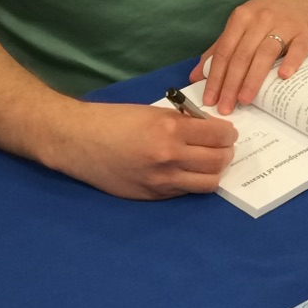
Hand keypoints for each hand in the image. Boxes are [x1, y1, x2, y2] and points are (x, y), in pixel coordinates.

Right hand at [49, 101, 236, 199]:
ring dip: (214, 171)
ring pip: (208, 183)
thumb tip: (208, 129)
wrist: (79, 141)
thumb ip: (181, 121)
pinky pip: (185, 192)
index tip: (227, 132)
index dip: (228, 133)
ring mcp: (162, 181)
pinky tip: (186, 171)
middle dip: (226, 152)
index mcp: (170, 130)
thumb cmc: (114, 119)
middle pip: (218, 161)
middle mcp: (170, 157)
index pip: (218, 135)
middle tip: (223, 146)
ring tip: (209, 162)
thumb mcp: (152, 111)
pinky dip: (192, 181)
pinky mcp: (152, 196)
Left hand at [189, 0, 307, 113]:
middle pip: (242, 55)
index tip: (209, 99)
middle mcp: (260, 20)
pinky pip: (297, 49)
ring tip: (244, 100)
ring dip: (253, 78)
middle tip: (225, 107)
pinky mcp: (305, 33)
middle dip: (230, 84)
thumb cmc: (266, 13)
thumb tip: (196, 75)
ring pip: (265, 53)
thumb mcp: (240, 24)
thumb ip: (219, 49)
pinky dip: (290, 62)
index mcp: (241, 19)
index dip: (215, 76)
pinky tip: (283, 77)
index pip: (224, 51)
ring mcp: (284, 25)